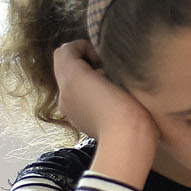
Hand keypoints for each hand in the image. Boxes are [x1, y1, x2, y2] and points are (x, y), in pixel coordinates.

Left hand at [53, 41, 157, 179]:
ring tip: (111, 85)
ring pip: (72, 82)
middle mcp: (63, 93)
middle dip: (86, 62)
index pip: (68, 49)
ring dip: (88, 78)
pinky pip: (78, 97)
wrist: (127, 142)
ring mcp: (70, 109)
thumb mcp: (117, 74)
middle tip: (108, 71)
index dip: (87, 47)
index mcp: (70, 77)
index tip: (105, 60)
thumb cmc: (126, 106)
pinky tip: (109, 101)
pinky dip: (89, 93)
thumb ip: (100, 59)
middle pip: (66, 65)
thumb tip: (98, 61)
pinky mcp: (79, 121)